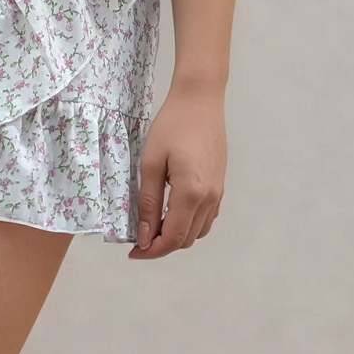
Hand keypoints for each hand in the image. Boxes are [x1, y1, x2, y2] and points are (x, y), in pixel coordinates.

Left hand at [128, 85, 225, 259]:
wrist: (200, 101)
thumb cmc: (171, 126)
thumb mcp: (150, 164)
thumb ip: (149, 203)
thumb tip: (145, 236)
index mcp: (191, 194)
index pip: (172, 238)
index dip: (151, 251)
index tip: (133, 252)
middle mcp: (209, 198)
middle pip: (186, 240)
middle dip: (162, 246)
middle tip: (139, 241)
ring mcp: (218, 192)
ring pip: (199, 232)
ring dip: (177, 236)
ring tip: (154, 228)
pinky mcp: (220, 185)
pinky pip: (207, 217)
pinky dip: (190, 224)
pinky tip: (172, 214)